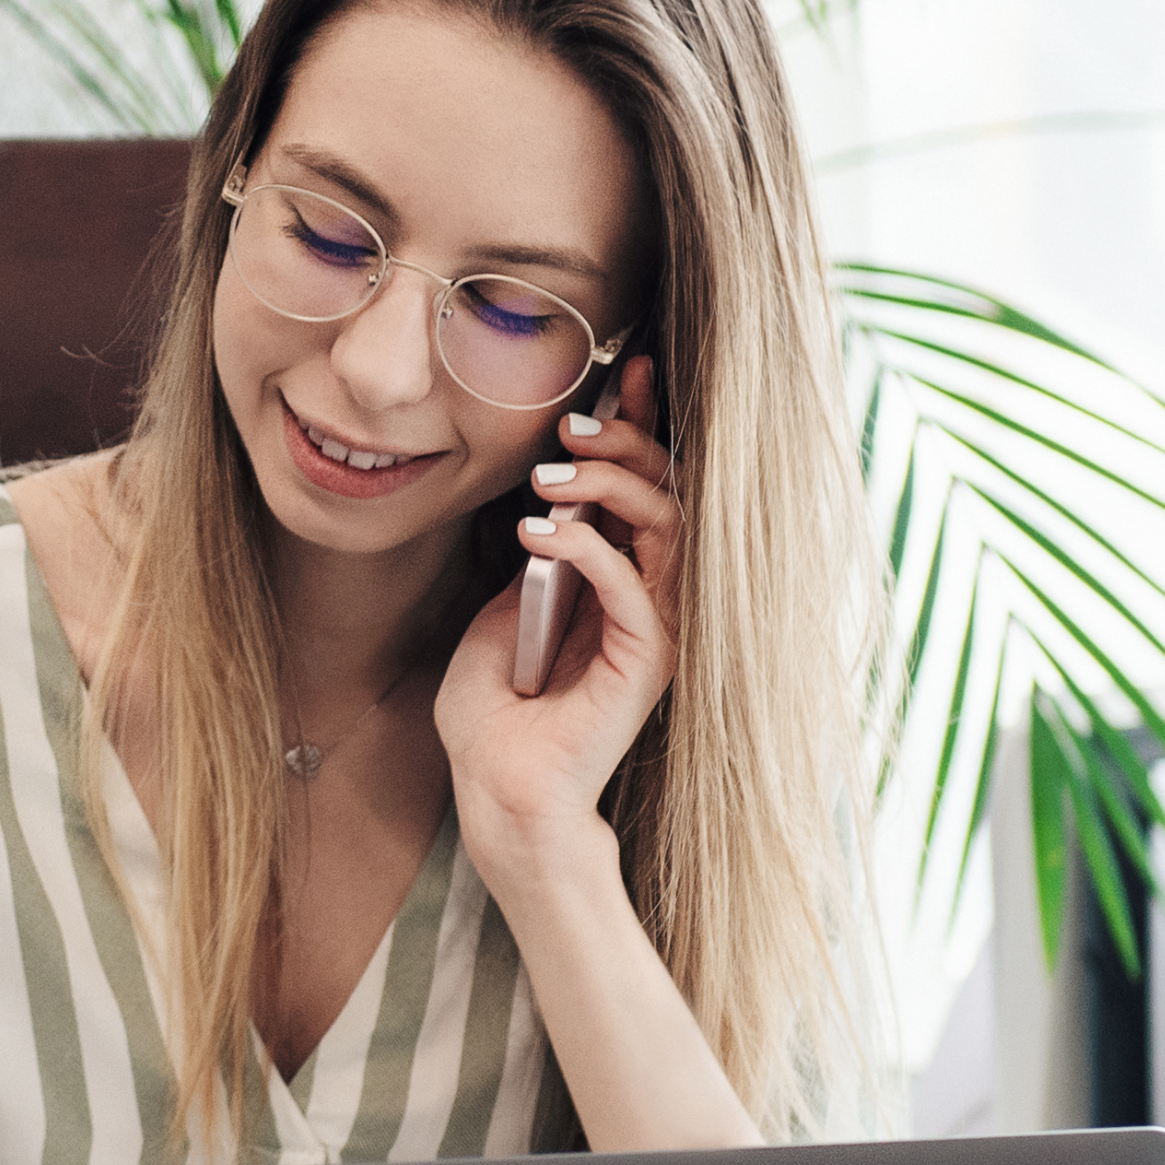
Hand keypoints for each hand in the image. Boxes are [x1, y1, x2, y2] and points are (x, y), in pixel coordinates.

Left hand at [435, 357, 676, 891]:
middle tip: (571, 428)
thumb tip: (542, 508)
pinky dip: (588, 546)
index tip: (623, 371)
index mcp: (618, 579)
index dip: (642, 426)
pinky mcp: (647, 660)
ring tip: (550, 480)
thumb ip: (528, 564)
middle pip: (670, 491)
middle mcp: (649, 596)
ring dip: (611, 485)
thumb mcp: (495, 616)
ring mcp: (655, 626)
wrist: (499, 793)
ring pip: (669, 524)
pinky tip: (538, 534)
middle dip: (628, 442)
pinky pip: (635, 584)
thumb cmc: (493, 718)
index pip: (647, 487)